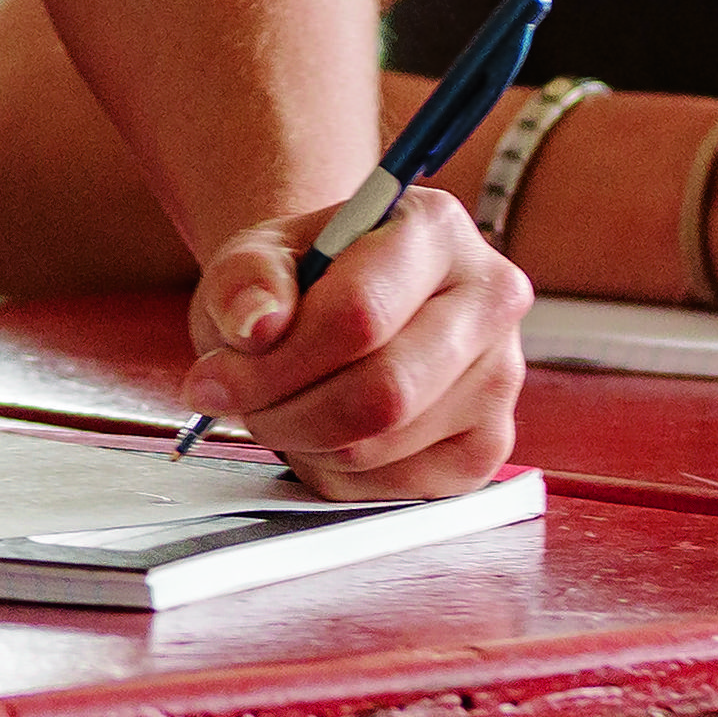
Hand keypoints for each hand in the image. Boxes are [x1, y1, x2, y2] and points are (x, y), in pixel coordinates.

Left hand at [182, 185, 525, 497]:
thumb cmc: (301, 279)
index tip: (216, 374)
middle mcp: (489, 299)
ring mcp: (501, 377)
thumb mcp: (255, 257)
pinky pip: (400, 487)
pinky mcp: (490, 443)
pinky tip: (320, 435)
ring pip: (385, 445)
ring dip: (304, 442)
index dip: (277, 361)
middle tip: (237, 404)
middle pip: (385, 391)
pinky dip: (338, 473)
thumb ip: (246, 279)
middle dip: (287, 412)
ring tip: (276, 409)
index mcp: (437, 229)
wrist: (339, 303)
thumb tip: (259, 324)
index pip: (360, 314)